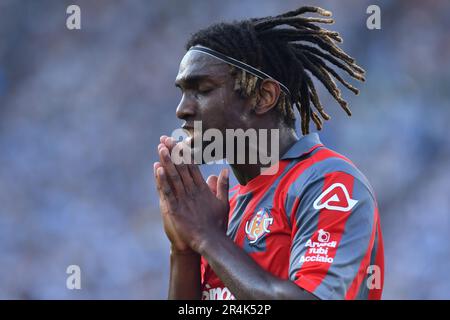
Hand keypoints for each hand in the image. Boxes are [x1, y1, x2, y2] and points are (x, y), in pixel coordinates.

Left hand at [154, 136, 229, 252]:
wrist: (210, 241)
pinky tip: (157, 168)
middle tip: (165, 138)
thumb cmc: (217, 224)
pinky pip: (167, 192)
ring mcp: (183, 199)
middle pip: (181, 167)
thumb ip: (223, 186)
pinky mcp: (175, 209)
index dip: (183, 153)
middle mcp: (192, 190)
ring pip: (173, 176)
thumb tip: (224, 171)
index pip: (192, 166)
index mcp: (202, 188)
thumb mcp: (223, 202)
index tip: (178, 142)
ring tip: (160, 147)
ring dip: (166, 161)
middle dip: (173, 152)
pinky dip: (161, 180)